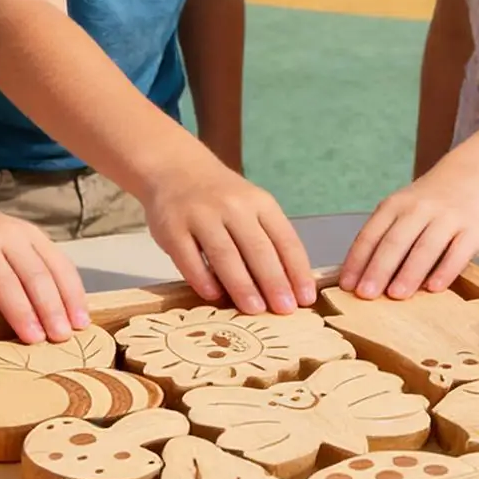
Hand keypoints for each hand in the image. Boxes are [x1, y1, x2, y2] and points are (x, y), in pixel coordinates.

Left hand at [0, 201, 89, 344]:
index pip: (2, 280)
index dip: (20, 310)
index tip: (34, 339)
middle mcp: (7, 234)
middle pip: (36, 273)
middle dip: (51, 308)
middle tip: (62, 338)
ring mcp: (27, 232)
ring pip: (56, 266)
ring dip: (70, 297)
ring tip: (80, 326)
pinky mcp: (39, 236)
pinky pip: (61, 261)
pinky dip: (73, 286)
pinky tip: (80, 309)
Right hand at [144, 152, 314, 314]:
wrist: (175, 169)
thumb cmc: (220, 197)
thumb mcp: (251, 206)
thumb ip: (266, 239)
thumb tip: (286, 287)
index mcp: (260, 203)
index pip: (285, 239)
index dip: (297, 270)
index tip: (306, 297)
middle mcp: (233, 206)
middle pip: (257, 249)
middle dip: (274, 282)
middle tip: (285, 310)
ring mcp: (201, 216)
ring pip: (225, 255)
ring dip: (242, 285)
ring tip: (255, 309)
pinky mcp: (172, 228)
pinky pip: (189, 258)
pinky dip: (202, 279)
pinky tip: (213, 296)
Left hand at [339, 166, 478, 298]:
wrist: (473, 174)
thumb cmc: (430, 202)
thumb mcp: (402, 208)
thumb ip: (386, 235)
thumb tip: (362, 277)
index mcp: (395, 205)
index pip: (371, 234)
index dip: (357, 260)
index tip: (347, 285)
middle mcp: (420, 209)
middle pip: (395, 241)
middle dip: (378, 269)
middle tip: (366, 294)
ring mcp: (448, 218)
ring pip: (425, 247)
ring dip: (408, 273)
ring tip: (395, 295)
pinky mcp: (474, 230)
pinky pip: (458, 253)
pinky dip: (445, 271)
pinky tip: (434, 288)